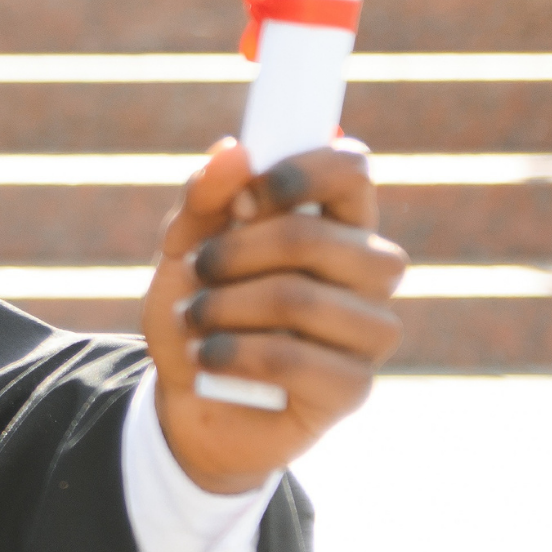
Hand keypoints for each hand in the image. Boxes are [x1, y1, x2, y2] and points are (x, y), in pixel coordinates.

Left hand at [142, 138, 406, 493]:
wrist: (187, 403)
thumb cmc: (199, 314)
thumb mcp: (183, 250)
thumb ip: (205, 198)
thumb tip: (234, 149)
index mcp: (336, 224)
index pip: (352, 172)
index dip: (299, 172)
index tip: (242, 196)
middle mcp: (367, 273)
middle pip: (315, 237)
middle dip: (236, 252)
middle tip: (199, 270)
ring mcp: (368, 332)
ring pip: (301, 299)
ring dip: (226, 307)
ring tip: (196, 319)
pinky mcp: (353, 388)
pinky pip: (296, 360)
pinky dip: (234, 354)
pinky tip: (210, 357)